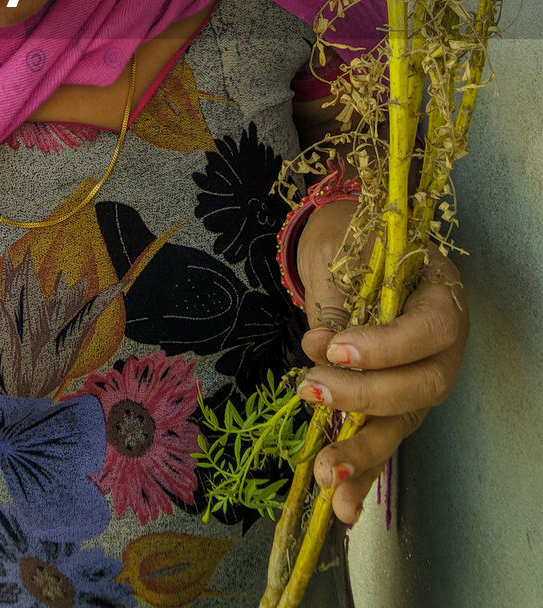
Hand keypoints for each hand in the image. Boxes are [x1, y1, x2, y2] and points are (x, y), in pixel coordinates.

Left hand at [295, 199, 467, 523]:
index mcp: (439, 297)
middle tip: (310, 387)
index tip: (336, 348)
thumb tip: (320, 346)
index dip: (386, 346)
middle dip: (363, 395)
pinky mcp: (397, 406)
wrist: (347, 244)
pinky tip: (341, 509)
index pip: (429, 330)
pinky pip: (384, 442)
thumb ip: (340, 293)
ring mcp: (422, 379)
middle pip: (420, 387)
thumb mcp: (347, 248)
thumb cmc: (351, 242)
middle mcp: (442, 347)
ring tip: (326, 473)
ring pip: (402, 424)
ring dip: (363, 452)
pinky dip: (362, 477)